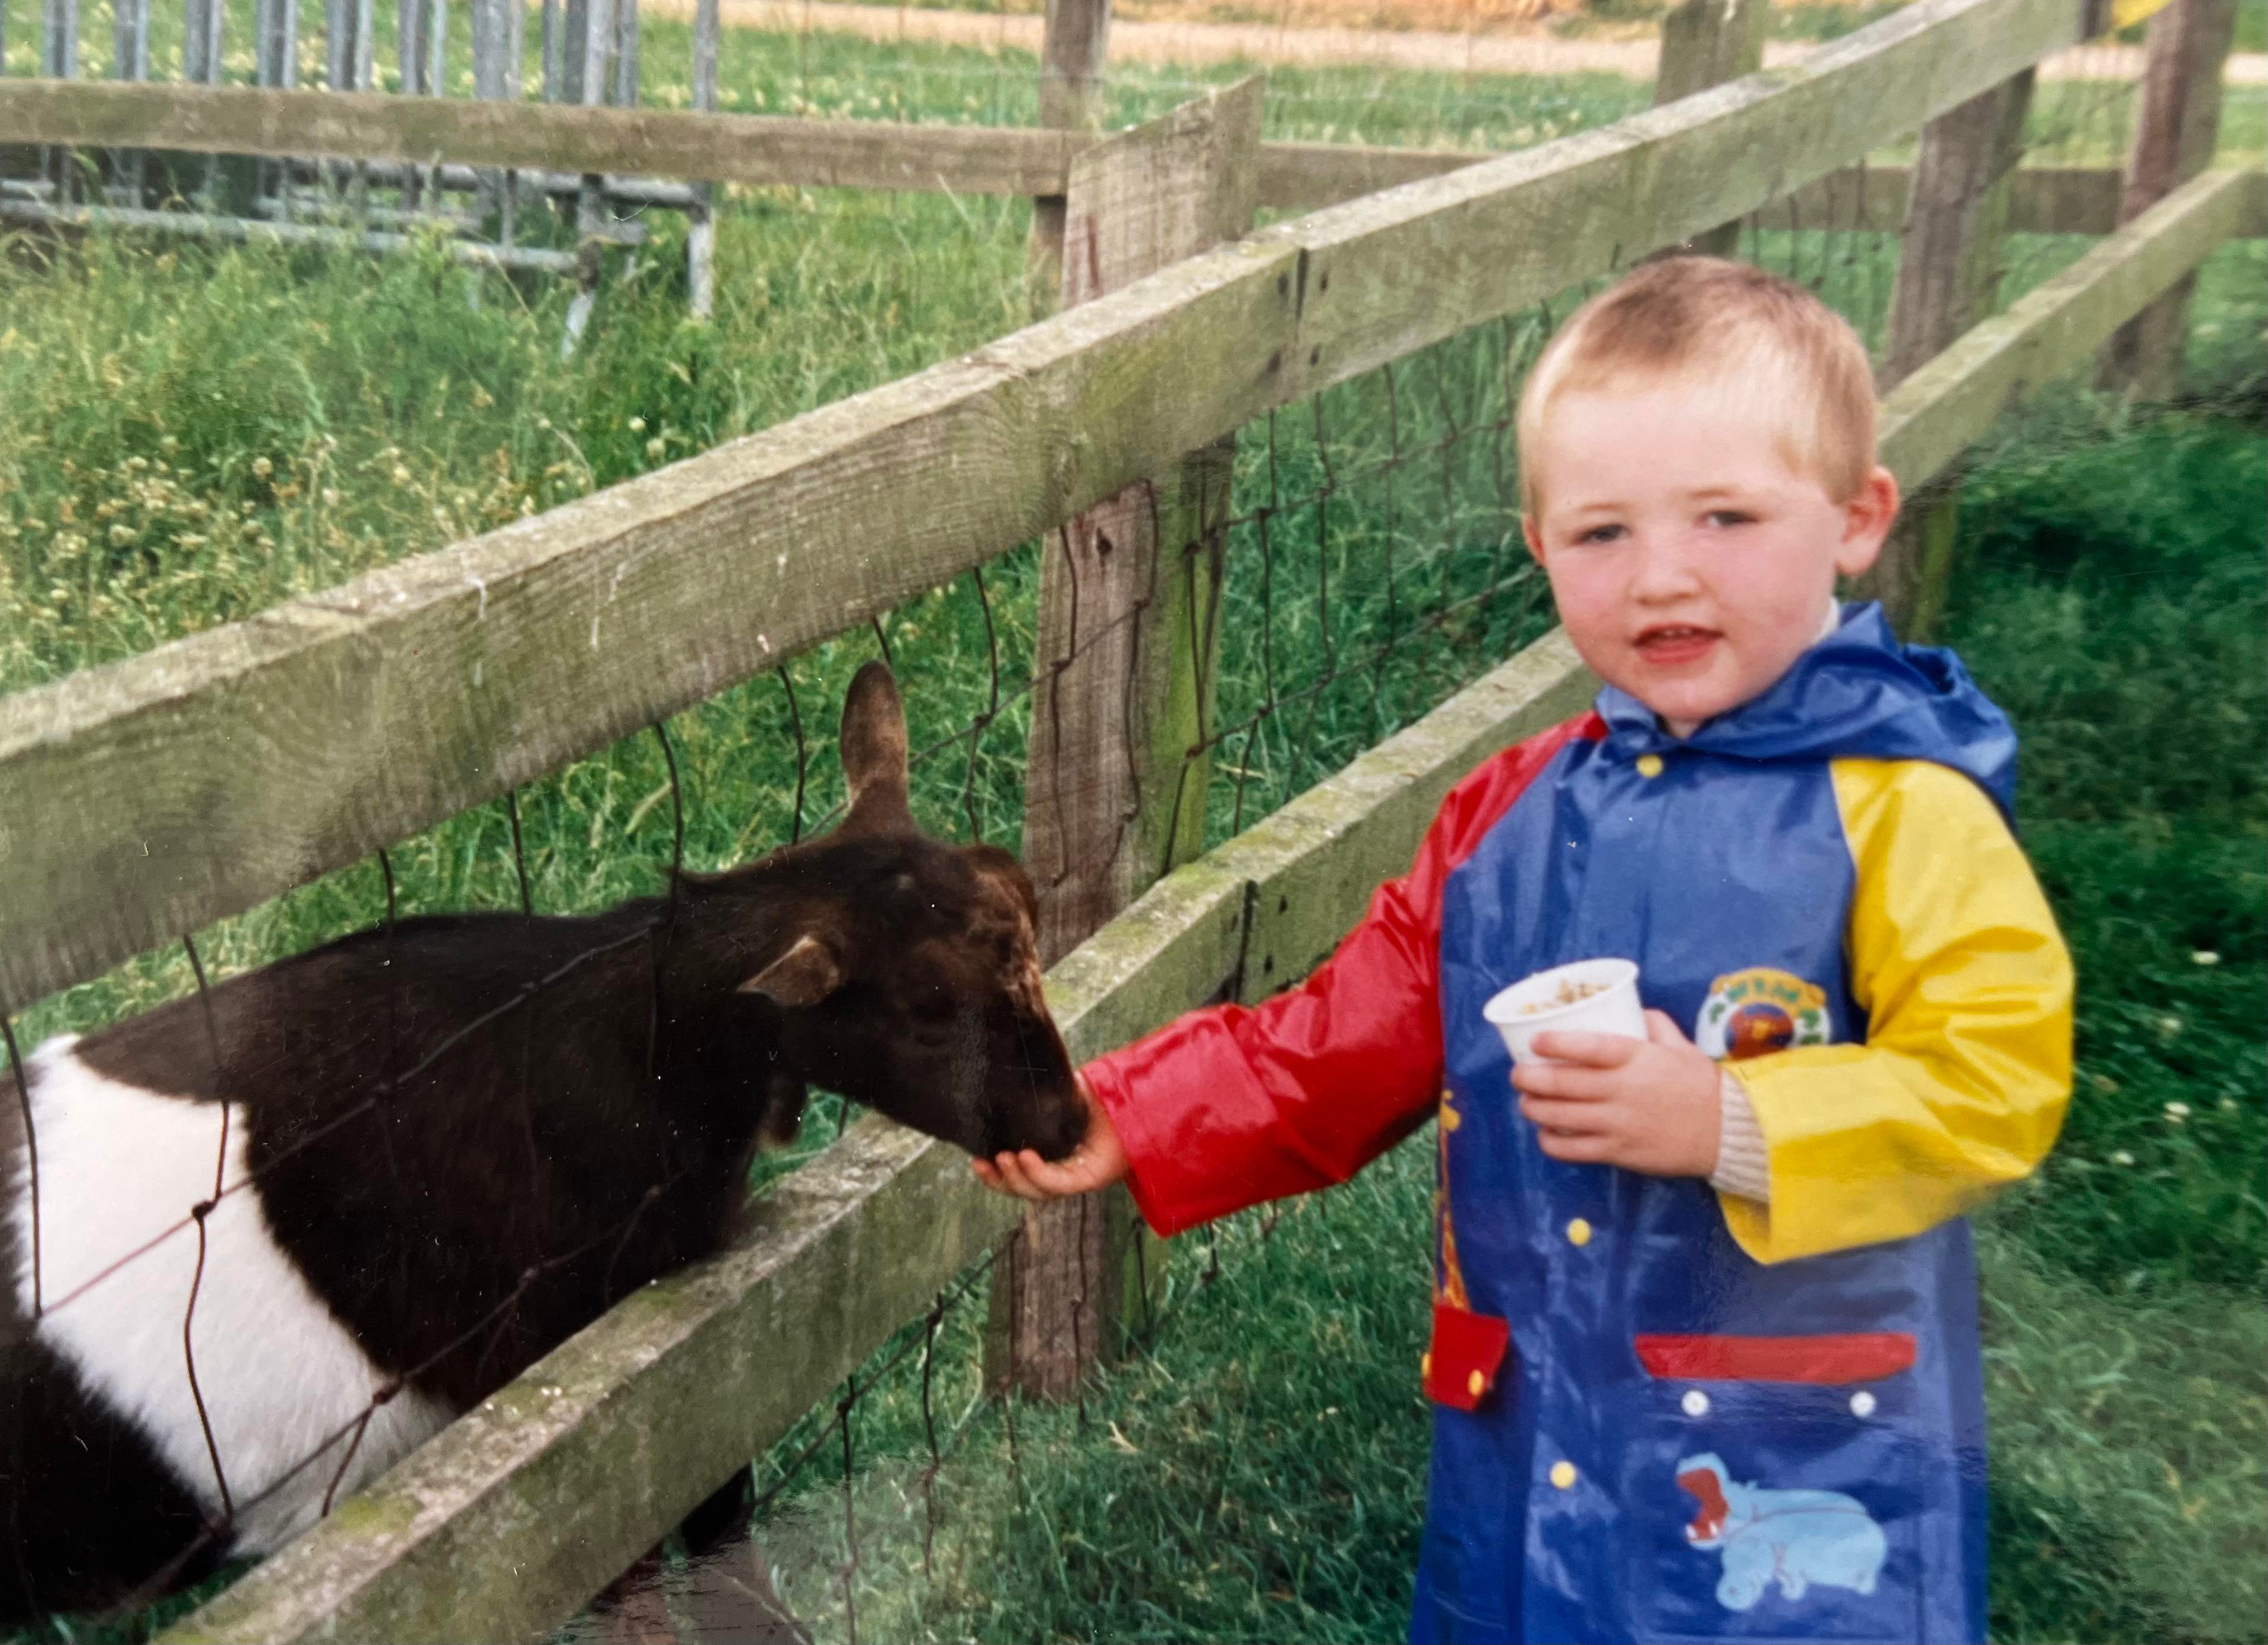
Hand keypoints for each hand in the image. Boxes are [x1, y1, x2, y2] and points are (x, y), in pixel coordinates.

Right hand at [971, 1074, 1129, 1200]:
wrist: (1135, 1097)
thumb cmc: (1098, 1096)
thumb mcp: (1059, 1092)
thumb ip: (1036, 1090)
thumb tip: (1006, 1074)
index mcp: (1052, 1157)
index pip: (1019, 1174)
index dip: (996, 1175)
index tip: (976, 1162)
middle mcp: (1063, 1171)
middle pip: (1025, 1188)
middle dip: (1000, 1181)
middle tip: (981, 1163)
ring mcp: (1077, 1177)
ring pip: (1039, 1191)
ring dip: (1016, 1178)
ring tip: (1002, 1158)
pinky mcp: (1091, 1178)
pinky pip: (1061, 1183)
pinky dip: (1040, 1173)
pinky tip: (1026, 1157)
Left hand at [1510, 1009, 1722, 1176]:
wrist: (1727, 1131)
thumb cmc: (1700, 1084)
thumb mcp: (1680, 1045)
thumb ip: (1652, 1023)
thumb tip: (1629, 1007)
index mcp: (1635, 1058)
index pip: (1585, 1047)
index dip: (1554, 1043)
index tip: (1534, 1042)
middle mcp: (1621, 1090)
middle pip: (1559, 1083)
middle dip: (1527, 1078)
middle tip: (1517, 1074)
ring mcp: (1618, 1124)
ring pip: (1558, 1116)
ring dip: (1532, 1108)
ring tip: (1525, 1101)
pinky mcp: (1618, 1152)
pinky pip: (1572, 1149)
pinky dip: (1551, 1141)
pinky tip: (1546, 1133)